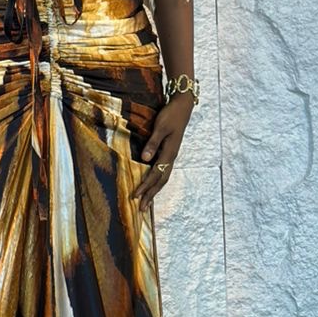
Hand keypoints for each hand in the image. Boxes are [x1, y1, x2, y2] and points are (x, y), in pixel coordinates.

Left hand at [132, 97, 191, 212]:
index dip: (145, 186)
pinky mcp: (169, 152)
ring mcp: (171, 156)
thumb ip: (152, 143)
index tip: (135, 196)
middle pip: (160, 181)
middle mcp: (171, 157)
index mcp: (169, 153)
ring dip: (154, 191)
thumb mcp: (160, 127)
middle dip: (150, 195)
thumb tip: (144, 159)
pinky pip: (163, 171)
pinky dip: (157, 181)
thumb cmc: (170, 115)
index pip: (155, 174)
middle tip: (141, 209)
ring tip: (146, 202)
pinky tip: (152, 185)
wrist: (183, 107)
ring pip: (163, 178)